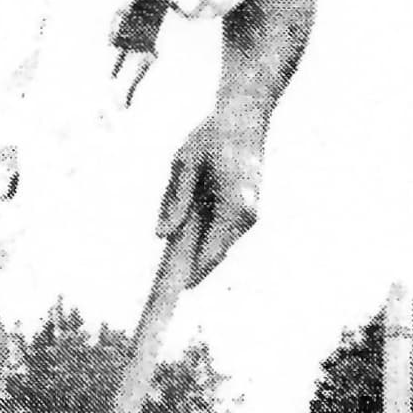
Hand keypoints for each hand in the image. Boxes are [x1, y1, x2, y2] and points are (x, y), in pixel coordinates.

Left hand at [157, 105, 265, 286]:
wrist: (246, 116)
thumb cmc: (212, 135)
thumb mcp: (186, 164)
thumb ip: (175, 200)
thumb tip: (162, 236)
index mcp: (233, 206)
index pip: (210, 254)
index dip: (190, 276)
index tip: (172, 295)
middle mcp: (247, 216)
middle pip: (215, 257)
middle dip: (190, 269)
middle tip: (162, 291)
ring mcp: (250, 216)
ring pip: (219, 247)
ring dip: (196, 252)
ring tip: (170, 263)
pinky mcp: (248, 213)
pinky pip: (222, 235)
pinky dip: (204, 240)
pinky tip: (185, 237)